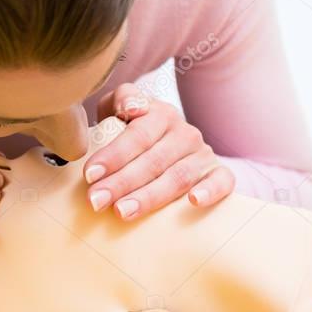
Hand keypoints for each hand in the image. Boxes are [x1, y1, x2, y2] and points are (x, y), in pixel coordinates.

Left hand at [86, 83, 234, 219]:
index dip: (113, 155)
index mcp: (160, 114)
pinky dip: (210, 191)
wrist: (169, 146)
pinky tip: (194, 201)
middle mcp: (185, 133)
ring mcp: (203, 155)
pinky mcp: (218, 173)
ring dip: (150, 196)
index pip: (137, 135)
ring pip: (179, 177)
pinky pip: (222, 182)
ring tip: (123, 211)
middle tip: (96, 201)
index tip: (89, 175)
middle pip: (153, 160)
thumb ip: (121, 100)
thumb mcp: (118, 109)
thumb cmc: (133, 132)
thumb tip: (133, 109)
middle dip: (122, 182)